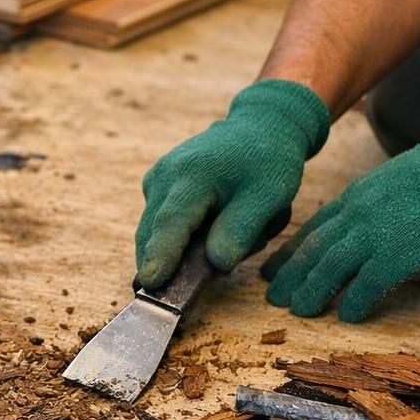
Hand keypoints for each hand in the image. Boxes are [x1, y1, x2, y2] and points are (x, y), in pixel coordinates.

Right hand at [136, 80, 330, 286]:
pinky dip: (179, 236)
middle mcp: (165, 175)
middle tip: (177, 294)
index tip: (150, 282)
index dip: (161, 254)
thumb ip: (241, 229)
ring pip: (155, 229)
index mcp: (193, 175)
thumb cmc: (267, 161)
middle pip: (153, 230)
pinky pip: (160, 221)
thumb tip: (216, 263)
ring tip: (226, 234)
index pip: (171, 222)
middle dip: (163, 263)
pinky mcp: (157, 184)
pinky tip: (213, 227)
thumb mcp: (268, 196)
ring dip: (180, 248)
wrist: (259, 126)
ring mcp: (157, 178)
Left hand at [261, 103, 419, 320]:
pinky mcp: (396, 257)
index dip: (290, 252)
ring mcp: (373, 236)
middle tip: (273, 298)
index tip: (273, 269)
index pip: (313, 230)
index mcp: (354, 198)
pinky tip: (348, 317)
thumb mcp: (390, 181)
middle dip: (290, 276)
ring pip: (329, 269)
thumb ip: (372, 205)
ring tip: (298, 312)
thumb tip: (365, 226)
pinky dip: (354, 303)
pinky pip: (366, 286)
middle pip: (312, 251)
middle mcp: (355, 217)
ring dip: (311, 293)